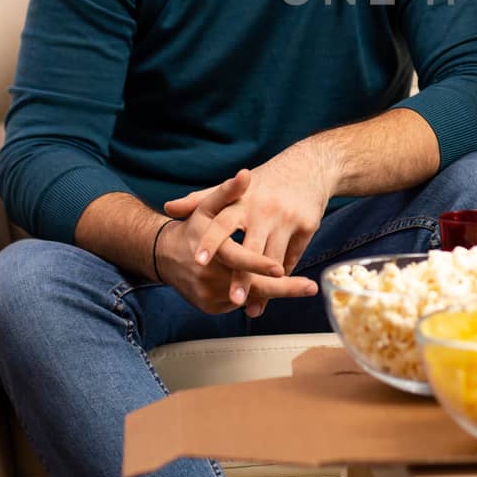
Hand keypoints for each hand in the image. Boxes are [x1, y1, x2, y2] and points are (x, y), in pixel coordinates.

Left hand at [164, 146, 334, 316]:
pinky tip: (272, 295)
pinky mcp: (308, 226)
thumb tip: (168, 208)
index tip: (198, 262)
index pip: (223, 223)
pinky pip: (292, 258)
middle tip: (232, 299)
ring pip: (275, 259)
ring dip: (264, 286)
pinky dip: (284, 278)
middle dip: (242, 275)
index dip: (211, 242)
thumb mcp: (234, 189)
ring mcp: (288, 219)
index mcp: (243, 201)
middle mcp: (265, 210)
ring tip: (249, 309)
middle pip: (252, 248)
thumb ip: (200, 199)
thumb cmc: (263, 183)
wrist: (307, 167)